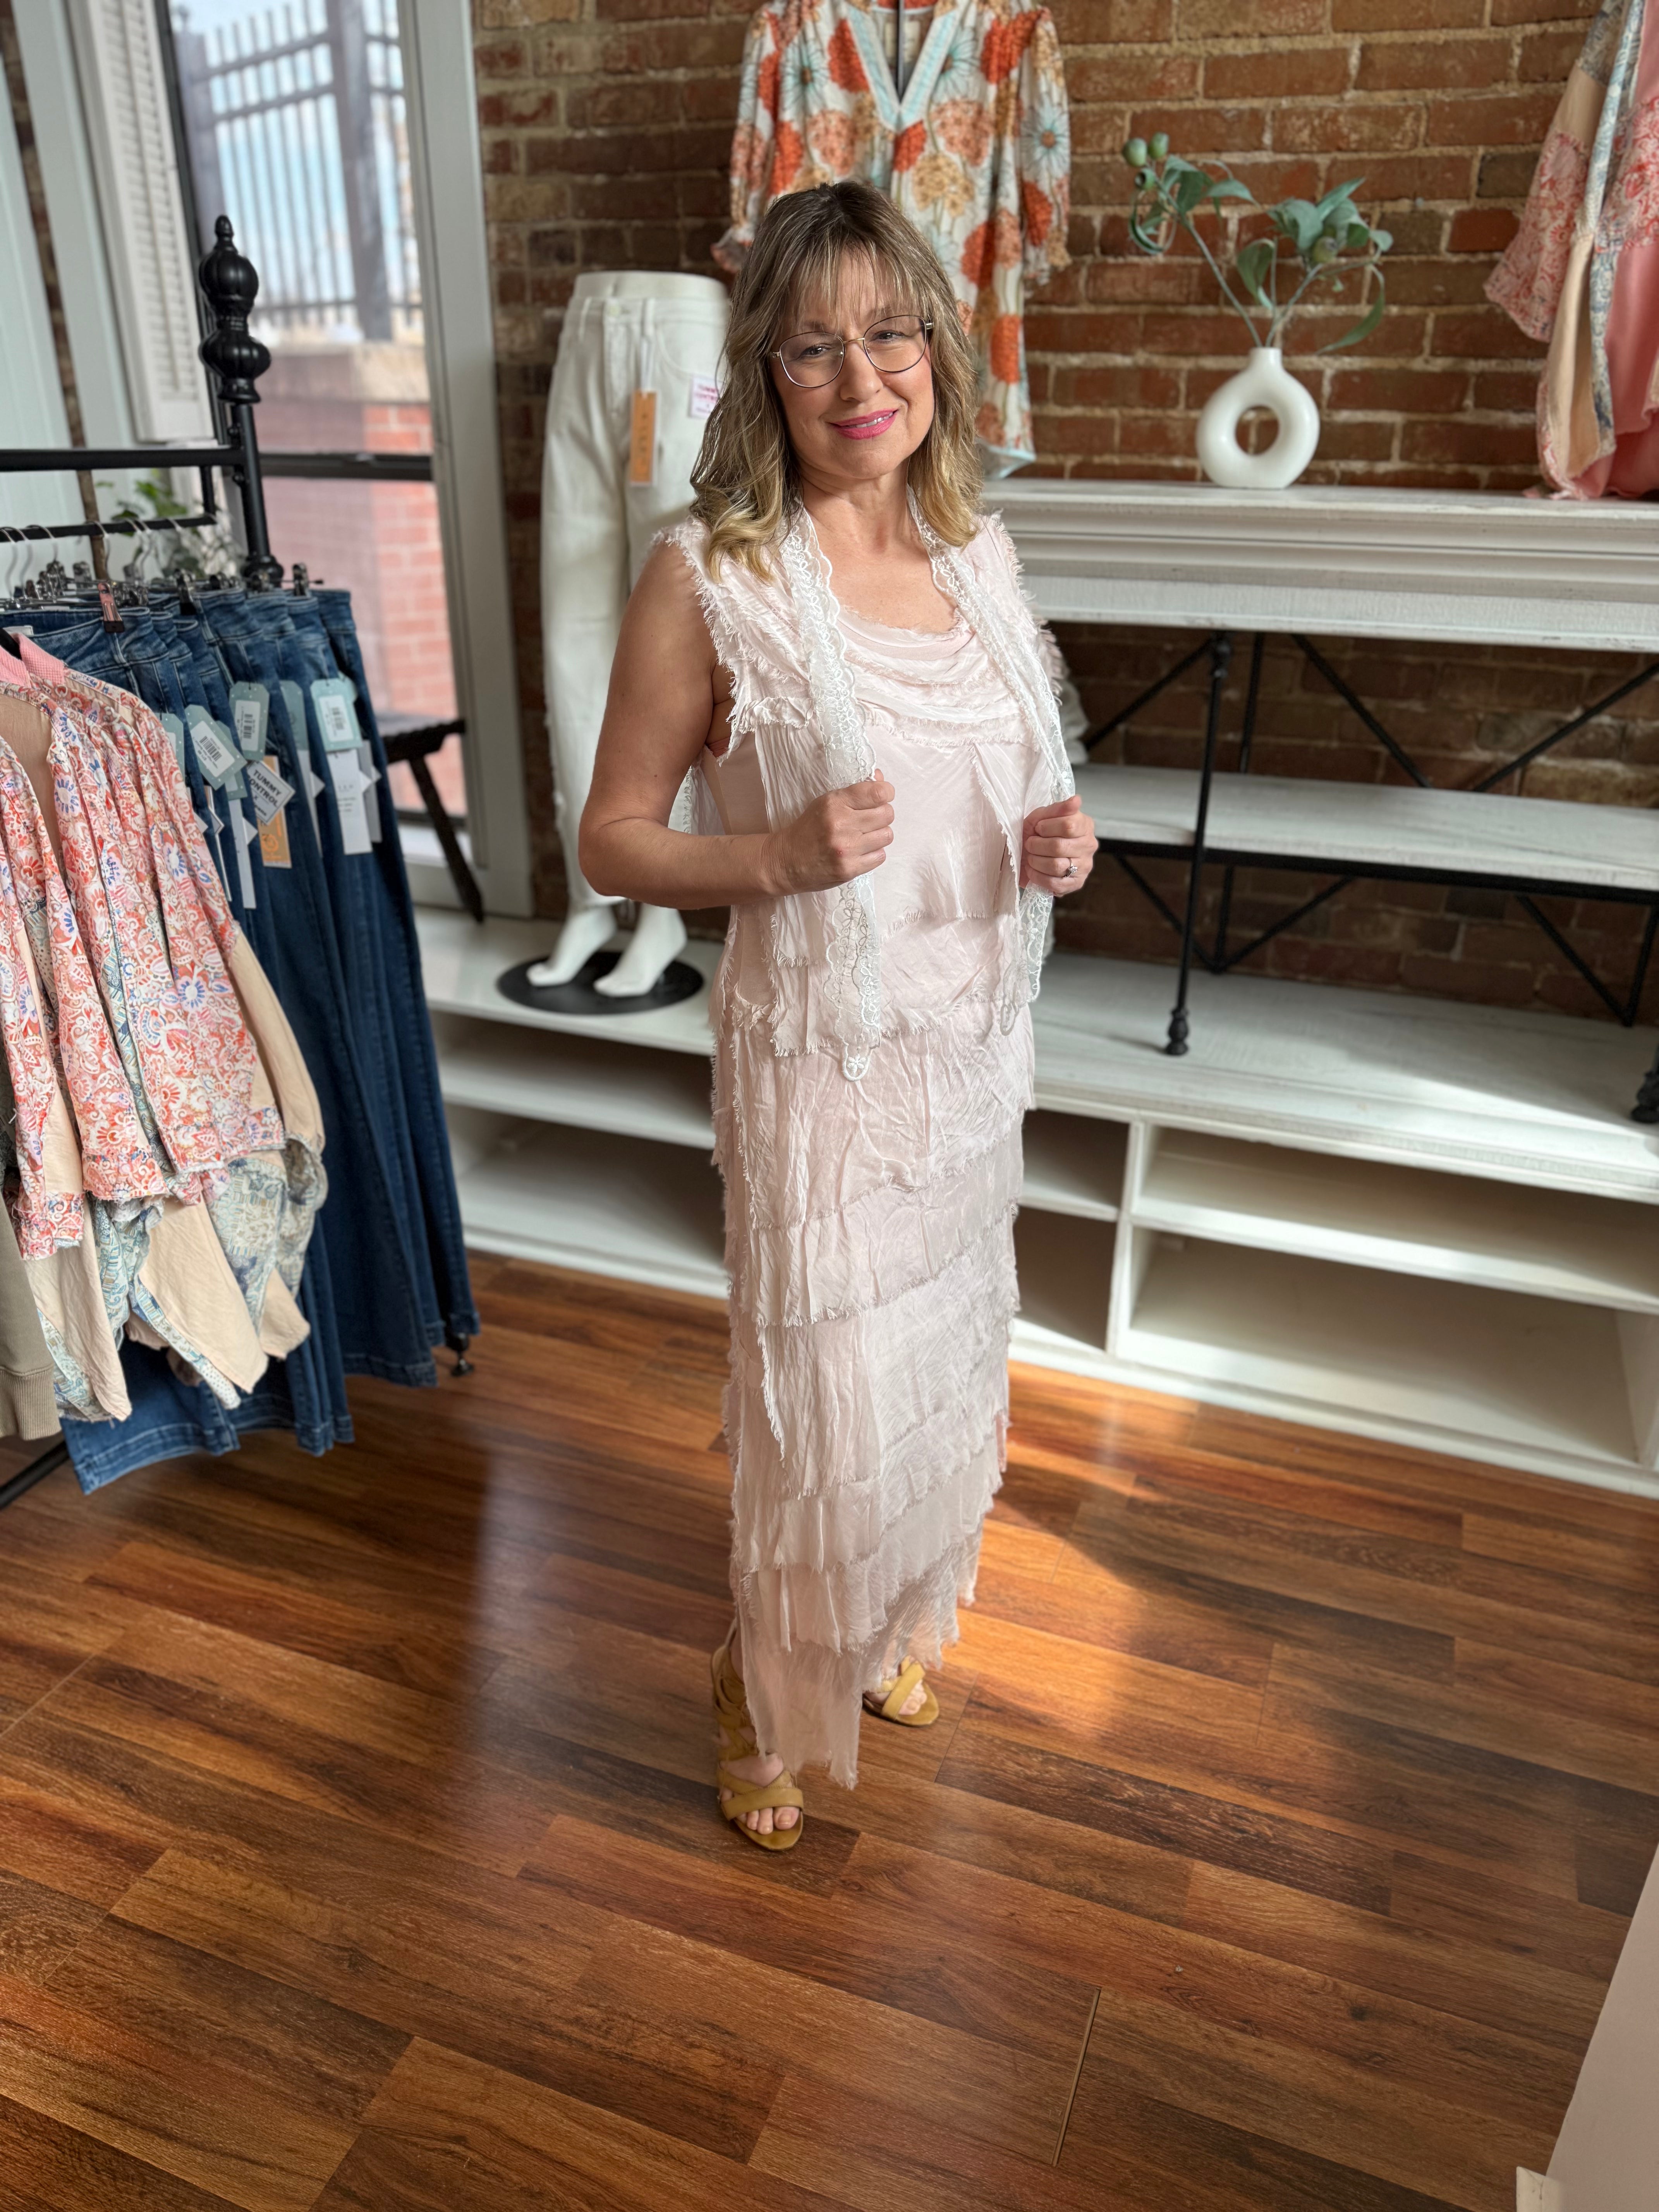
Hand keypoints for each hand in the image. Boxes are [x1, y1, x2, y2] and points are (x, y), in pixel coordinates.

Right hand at [767, 772, 894, 894]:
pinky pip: (880, 856)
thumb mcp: (826, 802)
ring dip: (879, 835)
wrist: (786, 861)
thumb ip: (855, 791)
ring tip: (864, 836)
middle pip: (887, 814)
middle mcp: (842, 825)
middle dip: (882, 815)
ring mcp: (847, 849)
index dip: (886, 792)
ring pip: (887, 835)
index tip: (882, 796)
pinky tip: (860, 851)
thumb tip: (881, 780)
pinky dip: (874, 853)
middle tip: (869, 819)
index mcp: (835, 803)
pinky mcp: (850, 869)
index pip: (878, 793)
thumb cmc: (808, 829)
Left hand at [1022, 796, 1095, 894]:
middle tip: (1030, 843)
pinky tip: (1033, 870)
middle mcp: (1089, 845)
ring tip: (1031, 857)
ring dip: (1035, 861)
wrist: (1032, 853)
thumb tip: (1076, 800)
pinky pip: (1055, 883)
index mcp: (1085, 825)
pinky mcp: (1076, 883)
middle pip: (1059, 847)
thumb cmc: (1039, 832)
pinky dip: (1038, 877)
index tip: (1038, 828)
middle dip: (1037, 845)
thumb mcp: (1044, 815)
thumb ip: (1058, 808)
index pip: (1068, 825)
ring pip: (1056, 866)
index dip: (1046, 828)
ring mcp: (1084, 866)